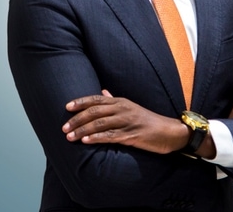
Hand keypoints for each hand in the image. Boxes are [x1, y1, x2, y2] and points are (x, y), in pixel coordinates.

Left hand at [62, 90, 188, 153]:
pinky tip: (86, 141)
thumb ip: (114, 100)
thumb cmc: (148, 120)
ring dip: (82, 130)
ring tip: (70, 137)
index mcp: (121, 101)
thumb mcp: (131, 107)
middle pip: (94, 111)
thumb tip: (102, 92)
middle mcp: (122, 109)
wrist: (168, 131)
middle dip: (77, 119)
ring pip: (99, 124)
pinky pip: (110, 136)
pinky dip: (96, 138)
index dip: (80, 102)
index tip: (67, 107)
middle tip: (64, 127)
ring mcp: (127, 121)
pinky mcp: (131, 135)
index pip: (96, 99)